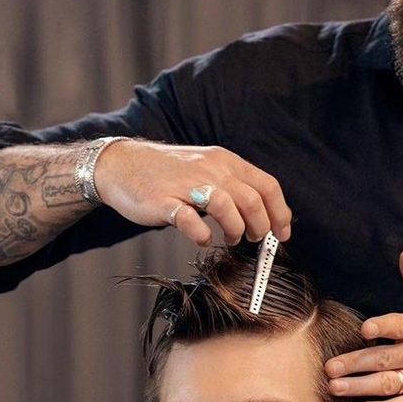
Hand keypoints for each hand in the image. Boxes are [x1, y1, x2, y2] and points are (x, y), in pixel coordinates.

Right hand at [95, 140, 291, 245]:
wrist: (120, 164)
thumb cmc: (168, 173)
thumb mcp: (207, 169)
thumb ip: (233, 187)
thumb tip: (261, 215)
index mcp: (225, 161)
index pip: (267, 185)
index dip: (280, 213)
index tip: (281, 233)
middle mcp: (210, 169)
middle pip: (252, 199)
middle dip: (260, 226)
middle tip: (254, 239)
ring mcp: (187, 184)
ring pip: (227, 207)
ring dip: (236, 230)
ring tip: (230, 239)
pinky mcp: (164, 201)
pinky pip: (189, 220)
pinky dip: (201, 235)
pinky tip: (202, 239)